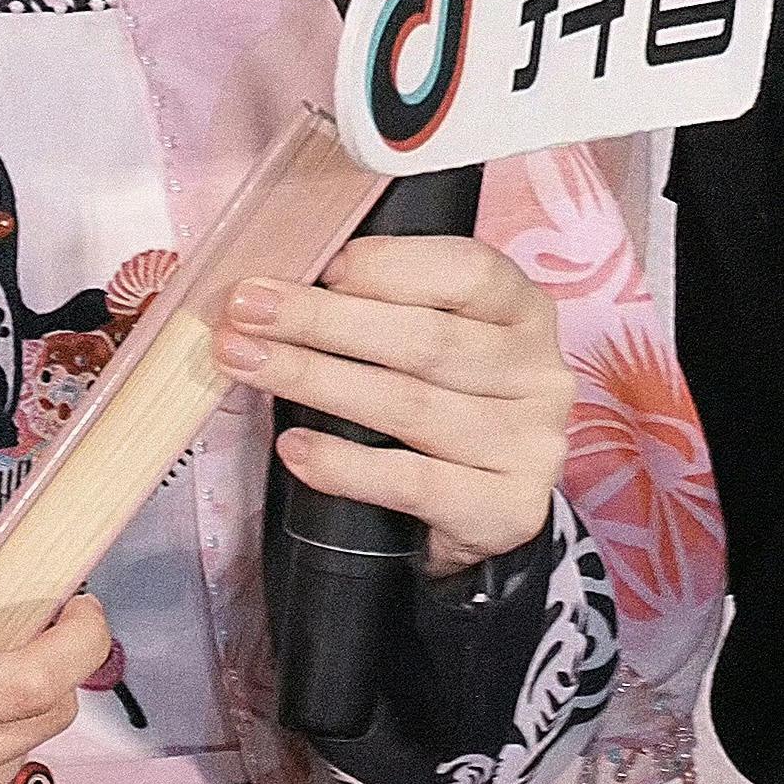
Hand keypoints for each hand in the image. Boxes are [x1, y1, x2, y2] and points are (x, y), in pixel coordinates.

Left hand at [214, 233, 571, 578]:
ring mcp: (529, 444)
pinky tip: (294, 448)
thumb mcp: (434, 345)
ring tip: (245, 364)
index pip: (469, 271)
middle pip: (426, 339)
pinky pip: (412, 481)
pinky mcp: (507, 509)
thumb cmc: (443, 407)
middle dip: (322, 320)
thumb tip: (286, 285)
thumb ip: (387, 308)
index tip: (320, 266)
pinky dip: (343, 464)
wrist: (481, 518)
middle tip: (245, 310)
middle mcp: (539, 373)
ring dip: (315, 381)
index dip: (391, 265)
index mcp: (524, 311)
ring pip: (410, 405)